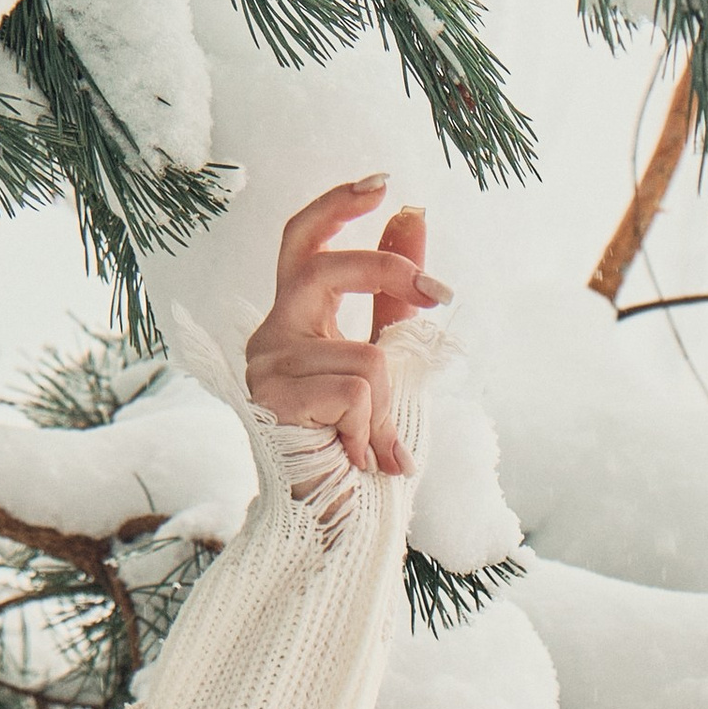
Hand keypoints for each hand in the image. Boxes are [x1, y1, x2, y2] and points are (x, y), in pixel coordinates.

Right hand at [244, 178, 447, 476]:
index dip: (336, 207)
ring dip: (388, 410)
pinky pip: (356, 393)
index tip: (384, 186)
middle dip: (386, 271)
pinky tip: (355, 459)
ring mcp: (267, 367)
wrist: (327, 522)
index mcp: (295, 321)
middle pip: (322, 268)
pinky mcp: (272, 400)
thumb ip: (394, 295)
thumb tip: (413, 213)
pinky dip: (372, 431)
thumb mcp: (385, 362)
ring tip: (375, 450)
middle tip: (440, 293)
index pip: (302, 240)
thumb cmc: (354, 445)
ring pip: (365, 358)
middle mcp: (271, 336)